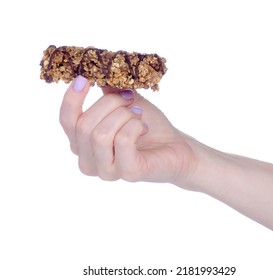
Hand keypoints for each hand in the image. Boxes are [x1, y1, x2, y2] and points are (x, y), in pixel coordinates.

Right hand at [59, 76, 195, 182]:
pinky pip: (123, 141)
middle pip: (84, 125)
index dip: (72, 98)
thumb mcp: (126, 104)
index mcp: (83, 144)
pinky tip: (144, 128)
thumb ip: (109, 93)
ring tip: (138, 114)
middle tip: (129, 98)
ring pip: (100, 134)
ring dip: (123, 115)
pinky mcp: (128, 173)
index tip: (84, 78)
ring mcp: (107, 171)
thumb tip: (98, 74)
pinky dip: (135, 126)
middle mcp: (89, 161)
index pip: (66, 121)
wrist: (175, 147)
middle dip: (109, 103)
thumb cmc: (148, 126)